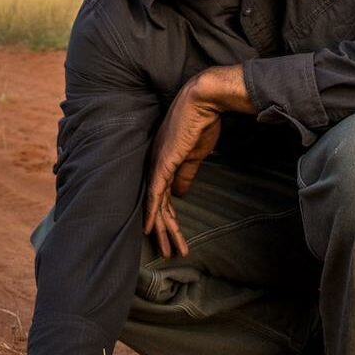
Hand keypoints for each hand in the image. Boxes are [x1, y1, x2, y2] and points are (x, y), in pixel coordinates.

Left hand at [143, 77, 228, 259]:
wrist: (203, 102)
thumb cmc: (201, 124)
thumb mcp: (195, 156)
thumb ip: (186, 174)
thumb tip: (181, 194)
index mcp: (163, 164)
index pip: (164, 198)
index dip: (168, 219)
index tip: (173, 237)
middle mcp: (155, 166)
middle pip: (158, 206)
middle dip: (164, 231)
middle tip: (169, 252)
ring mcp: (157, 165)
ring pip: (156, 205)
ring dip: (163, 229)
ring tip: (167, 250)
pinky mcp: (162, 163)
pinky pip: (155, 193)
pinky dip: (152, 212)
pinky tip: (151, 229)